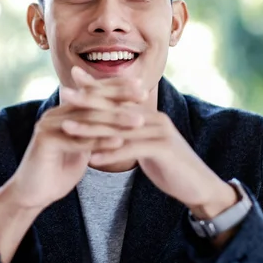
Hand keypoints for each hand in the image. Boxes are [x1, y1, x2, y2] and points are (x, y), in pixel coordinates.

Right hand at [4, 70, 147, 210]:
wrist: (33, 194)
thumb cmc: (58, 171)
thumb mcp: (81, 146)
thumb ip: (94, 131)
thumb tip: (117, 117)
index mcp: (63, 111)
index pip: (92, 93)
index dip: (116, 88)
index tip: (141, 87)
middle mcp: (55, 114)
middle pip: (91, 101)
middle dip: (119, 97)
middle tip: (143, 95)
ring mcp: (48, 126)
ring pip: (88, 120)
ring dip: (115, 120)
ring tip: (138, 121)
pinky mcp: (45, 142)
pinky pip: (78, 141)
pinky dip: (100, 142)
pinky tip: (119, 143)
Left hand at [61, 68, 236, 216]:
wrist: (199, 186)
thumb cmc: (170, 167)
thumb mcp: (149, 145)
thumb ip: (132, 134)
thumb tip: (113, 129)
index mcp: (149, 114)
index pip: (119, 97)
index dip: (96, 86)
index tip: (73, 77)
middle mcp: (154, 118)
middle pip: (116, 107)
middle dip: (88, 100)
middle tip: (64, 94)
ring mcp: (160, 131)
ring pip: (119, 128)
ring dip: (91, 128)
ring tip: (67, 127)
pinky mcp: (163, 149)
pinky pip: (132, 149)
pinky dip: (110, 154)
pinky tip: (91, 159)